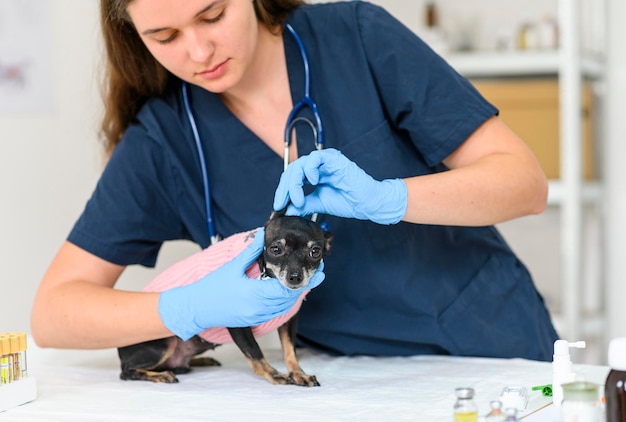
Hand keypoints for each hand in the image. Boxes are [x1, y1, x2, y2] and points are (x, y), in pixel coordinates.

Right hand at [158, 228, 325, 340]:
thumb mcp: (233, 266)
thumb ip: (251, 251)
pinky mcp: (254, 320)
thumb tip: (263, 233)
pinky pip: (275, 312)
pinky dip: (285, 302)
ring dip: (296, 295)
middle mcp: (258, 308)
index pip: (287, 288)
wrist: (196, 308)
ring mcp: (256, 316)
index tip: (320, 271)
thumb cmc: (212, 287)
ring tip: (308, 282)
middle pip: (289, 299)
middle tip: (319, 274)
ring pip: (285, 307)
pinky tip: (289, 293)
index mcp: (254, 293)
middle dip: (305, 286)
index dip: (306, 281)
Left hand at [274, 148, 407, 224]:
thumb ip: (302, 205)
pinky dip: (310, 170)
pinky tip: (312, 183)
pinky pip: (315, 158)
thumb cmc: (348, 201)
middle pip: (292, 170)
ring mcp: (325, 161)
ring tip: (298, 199)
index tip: (278, 207)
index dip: (282, 191)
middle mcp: (317, 165)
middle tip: (282, 203)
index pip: (291, 178)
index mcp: (313, 173)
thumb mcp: (318, 203)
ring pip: (300, 164)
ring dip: (294, 183)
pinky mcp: (334, 159)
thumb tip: (285, 210)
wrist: (367, 203)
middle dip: (284, 188)